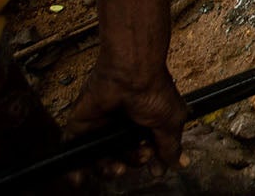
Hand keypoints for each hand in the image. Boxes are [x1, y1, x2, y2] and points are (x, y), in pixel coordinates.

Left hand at [69, 49, 185, 172]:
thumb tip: (179, 163)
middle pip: (124, 157)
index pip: (145, 150)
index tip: (153, 167)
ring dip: (108, 170)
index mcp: (146, 123)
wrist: (129, 74)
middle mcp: (124, 126)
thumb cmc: (152, 90)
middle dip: (132, 162)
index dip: (149, 160)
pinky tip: (80, 180)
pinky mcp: (83, 126)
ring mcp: (103, 127)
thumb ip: (171, 146)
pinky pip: (75, 151)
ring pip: (101, 159)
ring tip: (117, 167)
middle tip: (141, 155)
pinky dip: (75, 169)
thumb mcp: (170, 121)